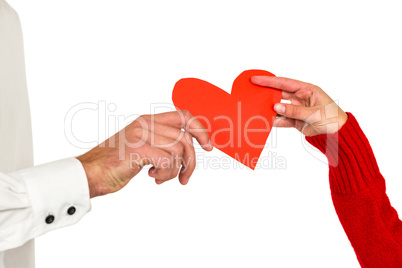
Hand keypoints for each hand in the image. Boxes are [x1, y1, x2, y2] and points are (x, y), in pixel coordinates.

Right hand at [77, 111, 211, 197]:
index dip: (200, 130)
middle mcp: (145, 124)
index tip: (208, 146)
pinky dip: (166, 175)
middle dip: (191, 162)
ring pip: (179, 151)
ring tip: (161, 177)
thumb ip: (160, 142)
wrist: (89, 173)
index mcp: (147, 121)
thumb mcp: (140, 145)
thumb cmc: (114, 163)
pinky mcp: (138, 149)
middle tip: (185, 177)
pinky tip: (153, 177)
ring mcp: (141, 135)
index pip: (183, 116)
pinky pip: (168, 162)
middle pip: (185, 138)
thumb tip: (187, 151)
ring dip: (175, 171)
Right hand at [251, 76, 347, 135]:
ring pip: (278, 107)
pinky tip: (266, 122)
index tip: (255, 79)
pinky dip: (274, 121)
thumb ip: (295, 111)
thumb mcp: (314, 114)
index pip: (284, 83)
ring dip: (268, 109)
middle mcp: (300, 98)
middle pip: (278, 93)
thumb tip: (276, 108)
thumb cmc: (332, 119)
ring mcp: (297, 109)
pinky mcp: (295, 121)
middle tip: (251, 92)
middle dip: (265, 93)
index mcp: (306, 90)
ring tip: (256, 108)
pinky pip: (282, 120)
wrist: (338, 135)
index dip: (269, 81)